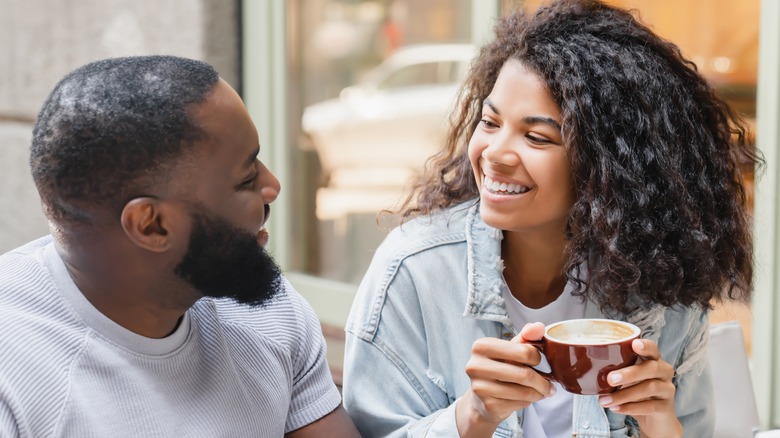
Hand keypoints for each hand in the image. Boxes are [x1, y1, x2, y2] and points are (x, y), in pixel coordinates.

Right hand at [456, 322, 555, 436]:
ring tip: (541, 392)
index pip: (523, 351)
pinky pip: (519, 404)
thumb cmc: (499, 368)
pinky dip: (528, 402)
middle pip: (524, 374)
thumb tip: (539, 326)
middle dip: (543, 381)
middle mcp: (476, 366)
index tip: (538, 362)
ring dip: (538, 393)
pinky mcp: (488, 405)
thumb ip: (526, 337)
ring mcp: (480, 387)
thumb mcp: (511, 350)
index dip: (537, 358)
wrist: (481, 397)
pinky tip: (526, 398)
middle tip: (549, 385)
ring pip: (524, 392)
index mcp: (481, 346)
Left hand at [597, 339, 681, 437]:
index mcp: (654, 360)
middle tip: (609, 379)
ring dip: (624, 395)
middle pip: (651, 368)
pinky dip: (630, 408)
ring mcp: (667, 389)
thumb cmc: (637, 393)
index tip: (634, 344)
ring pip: (649, 388)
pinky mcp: (666, 407)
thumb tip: (586, 368)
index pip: (653, 349)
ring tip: (604, 400)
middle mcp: (664, 372)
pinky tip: (615, 408)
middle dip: (629, 373)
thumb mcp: (627, 379)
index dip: (645, 346)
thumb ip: (615, 371)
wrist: (656, 420)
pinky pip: (650, 406)